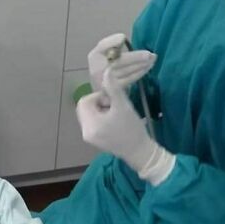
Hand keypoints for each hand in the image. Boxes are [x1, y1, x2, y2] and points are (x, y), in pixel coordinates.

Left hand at [76, 71, 174, 185]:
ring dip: (101, 109)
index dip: (98, 96)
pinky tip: (115, 121)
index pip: (84, 101)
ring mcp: (89, 137)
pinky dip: (101, 117)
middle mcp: (85, 131)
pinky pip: (93, 122)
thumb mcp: (123, 105)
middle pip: (85, 108)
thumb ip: (113, 88)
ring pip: (90, 114)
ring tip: (116, 114)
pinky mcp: (95, 140)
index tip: (112, 100)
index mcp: (90, 124)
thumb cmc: (132, 129)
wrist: (140, 151)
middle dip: (98, 103)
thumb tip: (106, 71)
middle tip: (114, 106)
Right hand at [88, 33, 155, 94]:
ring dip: (141, 65)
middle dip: (135, 57)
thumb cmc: (109, 67)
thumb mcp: (107, 52)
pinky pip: (129, 79)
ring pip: (126, 71)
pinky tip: (148, 67)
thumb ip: (111, 43)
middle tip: (149, 54)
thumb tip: (121, 38)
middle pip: (117, 62)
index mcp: (94, 57)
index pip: (102, 47)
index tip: (123, 37)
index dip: (112, 42)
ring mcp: (106, 82)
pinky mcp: (115, 90)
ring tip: (153, 58)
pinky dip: (140, 73)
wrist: (106, 92)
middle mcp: (97, 70)